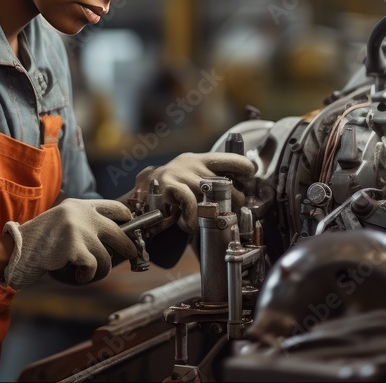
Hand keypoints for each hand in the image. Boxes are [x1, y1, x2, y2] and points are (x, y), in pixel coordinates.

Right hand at [1, 199, 137, 289]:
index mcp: (79, 205)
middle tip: (132, 254)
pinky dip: (87, 276)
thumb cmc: (38, 241)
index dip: (127, 219)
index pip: (114, 207)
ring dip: (100, 270)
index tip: (132, 228)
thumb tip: (114, 236)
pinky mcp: (75, 248)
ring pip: (107, 257)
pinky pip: (94, 267)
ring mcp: (78, 230)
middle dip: (129, 246)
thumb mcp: (61, 221)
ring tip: (86, 272)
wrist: (16, 250)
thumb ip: (83, 223)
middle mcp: (81, 214)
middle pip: (120, 232)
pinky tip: (76, 275)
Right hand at [133, 152, 255, 232]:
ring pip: (211, 197)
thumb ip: (212, 184)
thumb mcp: (191, 182)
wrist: (136, 197)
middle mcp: (191, 163)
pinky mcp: (169, 186)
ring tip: (206, 222)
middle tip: (229, 215)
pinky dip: (193, 219)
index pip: (233, 160)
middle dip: (233, 205)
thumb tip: (241, 199)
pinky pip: (191, 204)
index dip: (246, 171)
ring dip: (212, 215)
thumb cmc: (169, 193)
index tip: (249, 184)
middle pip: (227, 185)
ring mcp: (180, 173)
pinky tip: (189, 225)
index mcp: (200, 160)